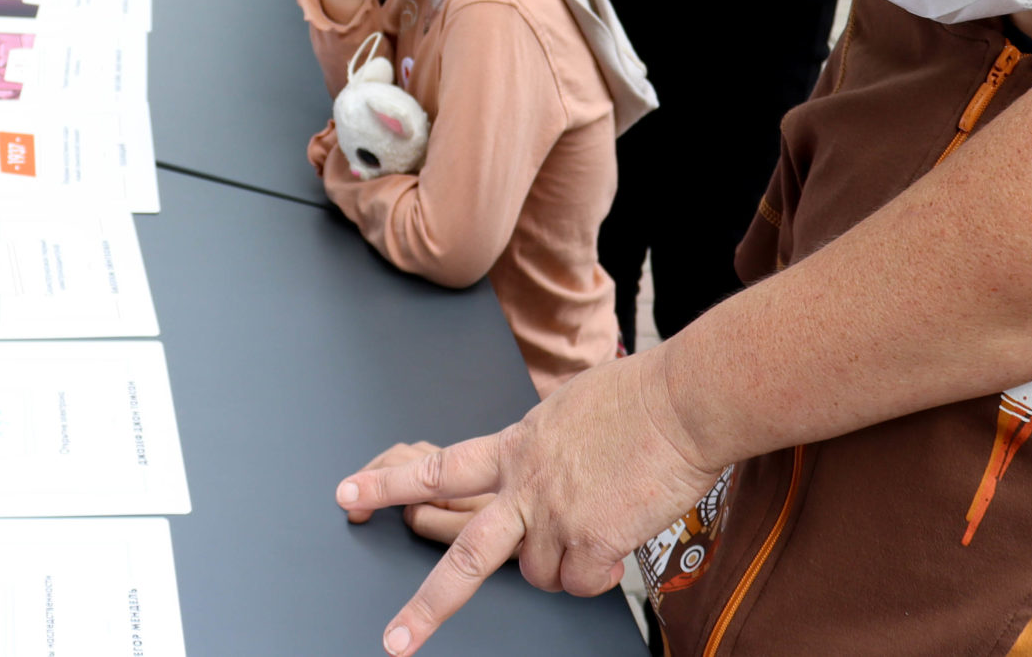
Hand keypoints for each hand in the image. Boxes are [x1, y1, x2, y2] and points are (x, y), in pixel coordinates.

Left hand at [333, 347, 718, 653]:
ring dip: (566, 563)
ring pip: (540, 576)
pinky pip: (584, 584)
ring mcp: (555, 518)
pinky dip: (601, 570)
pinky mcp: (591, 542)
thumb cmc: (637, 399)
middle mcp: (524, 486)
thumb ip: (538, 445)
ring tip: (599, 519)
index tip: (349, 495)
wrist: (683, 403)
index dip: (390, 485)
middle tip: (395, 638)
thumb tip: (533, 462)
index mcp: (514, 448)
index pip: (437, 468)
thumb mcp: (565, 410)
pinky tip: (620, 533)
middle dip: (427, 604)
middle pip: (464, 554)